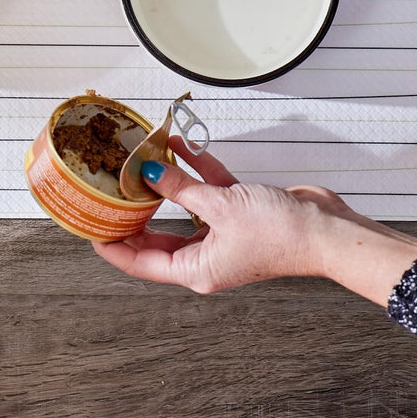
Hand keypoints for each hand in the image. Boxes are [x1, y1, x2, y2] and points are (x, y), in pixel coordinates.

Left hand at [92, 139, 416, 304]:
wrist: (327, 229)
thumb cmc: (281, 233)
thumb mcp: (222, 207)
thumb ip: (182, 189)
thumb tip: (148, 172)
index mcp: (196, 271)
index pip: (140, 264)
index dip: (112, 247)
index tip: (89, 228)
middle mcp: (206, 257)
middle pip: (155, 238)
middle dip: (132, 214)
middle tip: (106, 193)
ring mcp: (222, 235)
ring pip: (182, 210)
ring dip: (165, 185)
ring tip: (138, 162)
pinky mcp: (239, 214)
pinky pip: (209, 192)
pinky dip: (197, 171)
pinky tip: (179, 147)